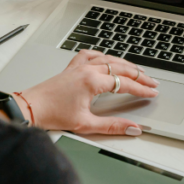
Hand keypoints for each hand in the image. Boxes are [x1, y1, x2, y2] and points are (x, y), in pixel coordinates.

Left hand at [18, 49, 159, 134]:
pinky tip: (107, 58)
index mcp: (92, 82)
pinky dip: (103, 55)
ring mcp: (78, 67)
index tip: (152, 93)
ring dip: (125, 64)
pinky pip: (90, 55)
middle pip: (120, 68)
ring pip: (108, 59)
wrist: (30, 108)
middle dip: (139, 75)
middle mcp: (86, 70)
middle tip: (152, 82)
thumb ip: (112, 126)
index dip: (142, 89)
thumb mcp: (86, 124)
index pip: (125, 83)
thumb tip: (132, 127)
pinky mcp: (71, 68)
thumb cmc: (52, 115)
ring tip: (137, 71)